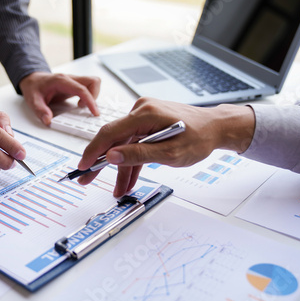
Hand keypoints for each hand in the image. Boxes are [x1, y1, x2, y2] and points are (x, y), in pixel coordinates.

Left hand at [19, 71, 100, 124]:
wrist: (32, 80)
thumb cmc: (33, 87)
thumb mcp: (32, 100)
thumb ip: (40, 110)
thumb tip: (48, 120)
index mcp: (61, 81)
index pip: (82, 89)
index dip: (90, 100)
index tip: (94, 112)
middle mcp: (70, 79)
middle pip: (93, 82)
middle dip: (94, 96)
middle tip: (85, 109)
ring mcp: (73, 82)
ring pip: (93, 84)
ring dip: (92, 97)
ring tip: (81, 107)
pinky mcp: (75, 86)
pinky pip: (89, 89)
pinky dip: (89, 97)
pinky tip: (80, 105)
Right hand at [77, 97, 254, 196]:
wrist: (216, 127)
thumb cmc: (199, 137)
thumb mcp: (170, 153)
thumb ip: (139, 154)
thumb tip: (112, 156)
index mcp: (145, 114)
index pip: (110, 133)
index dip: (94, 151)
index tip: (83, 166)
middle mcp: (141, 110)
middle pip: (113, 139)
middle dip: (101, 162)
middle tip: (86, 179)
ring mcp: (144, 116)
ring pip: (124, 145)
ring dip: (120, 168)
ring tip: (116, 190)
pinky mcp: (148, 123)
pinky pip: (134, 143)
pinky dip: (132, 161)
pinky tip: (127, 180)